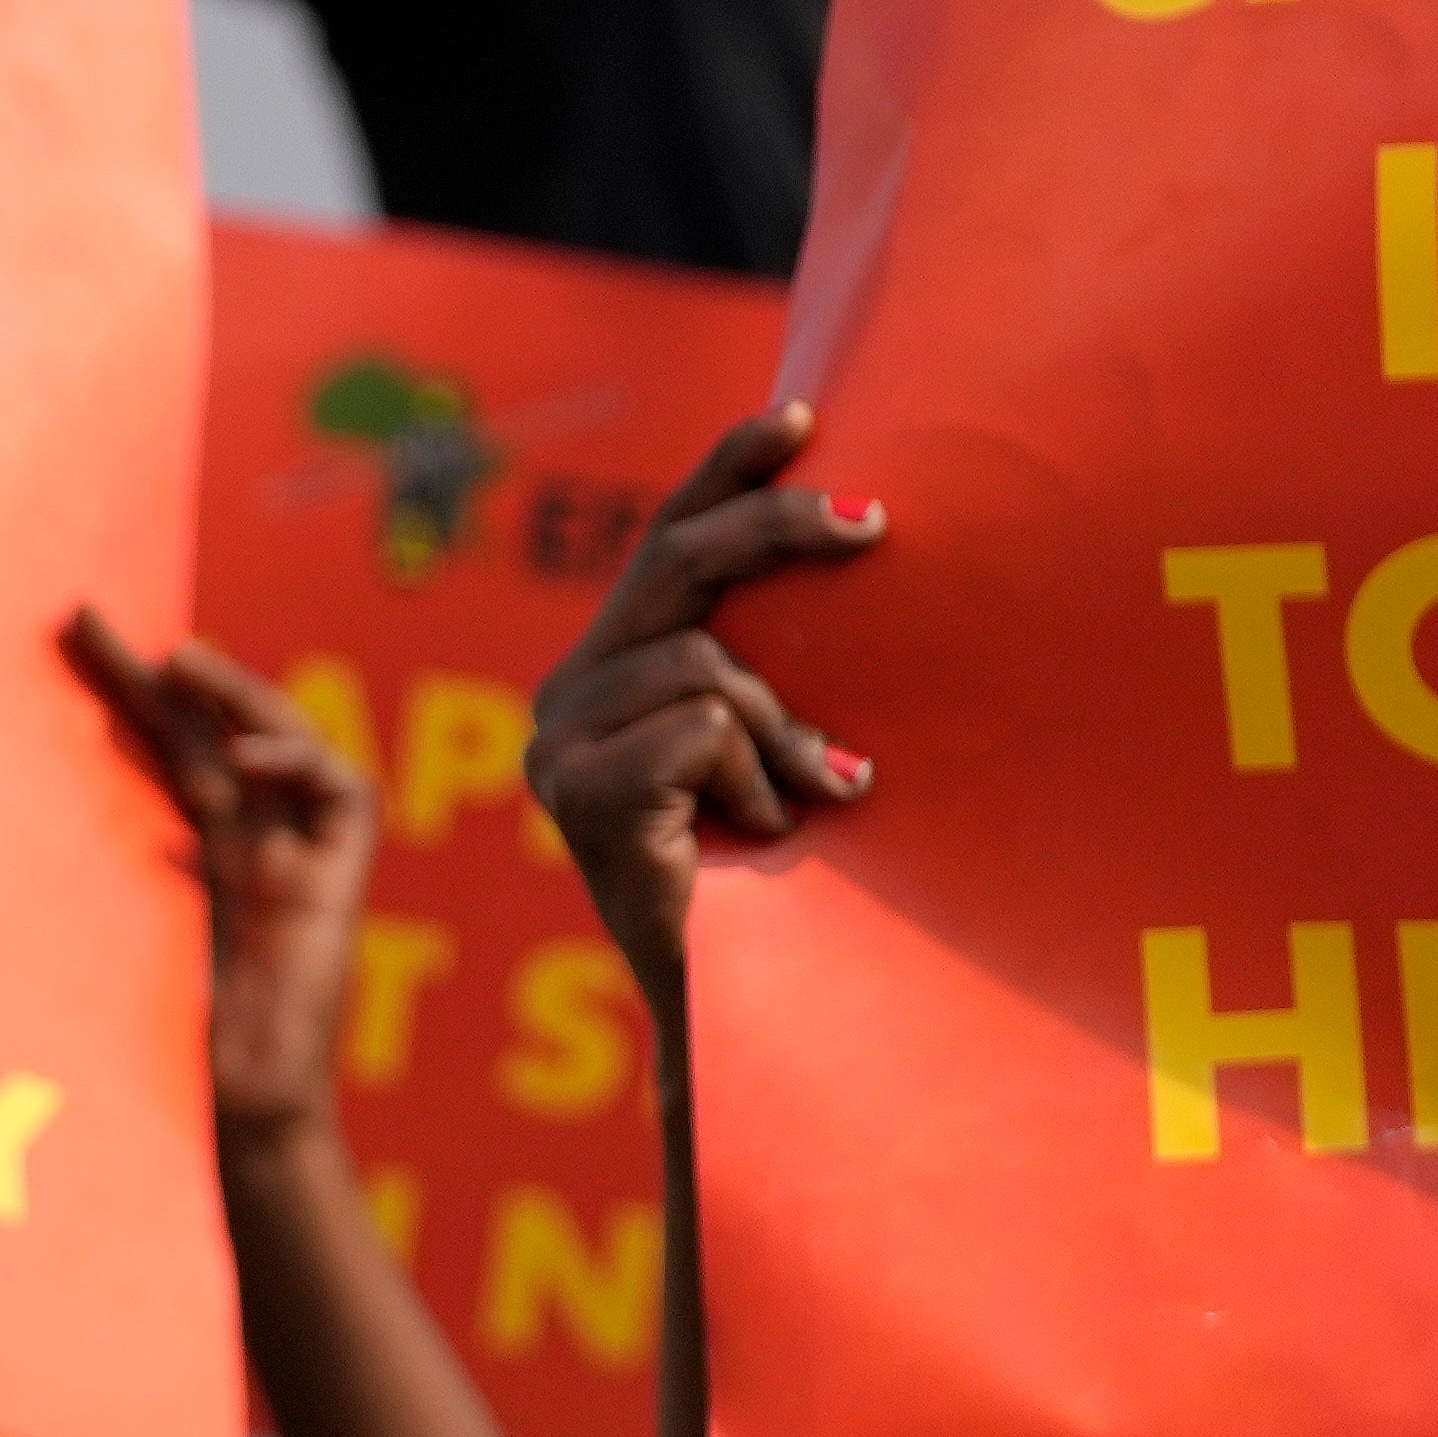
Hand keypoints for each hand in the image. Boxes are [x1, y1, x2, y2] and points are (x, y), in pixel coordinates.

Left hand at [57, 611, 374, 1150]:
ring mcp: (291, 863)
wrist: (227, 1117)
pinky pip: (341, 796)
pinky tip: (248, 756)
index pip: (148, 749)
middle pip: (198, 734)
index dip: (110, 691)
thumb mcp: (81, 938)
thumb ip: (55, 879)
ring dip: (234, 694)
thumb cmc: (142, 1051)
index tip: (54, 636)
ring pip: (277, 745)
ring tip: (181, 661)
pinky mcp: (338, 887)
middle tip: (79, 612)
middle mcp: (239, 848)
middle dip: (146, 671)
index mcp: (181, 856)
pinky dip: (300, 760)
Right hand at [526, 407, 880, 1027]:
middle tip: (876, 525)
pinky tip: (767, 834)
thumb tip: (857, 537)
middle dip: (778, 528)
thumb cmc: (783, 891)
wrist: (748, 1020)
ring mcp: (561, 747)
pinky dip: (760, 779)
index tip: (804, 416)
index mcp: (606, 677)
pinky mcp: (582, 798)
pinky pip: (704, 728)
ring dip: (788, 733)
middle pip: (678, 562)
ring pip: (709, 664)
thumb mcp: (781, 753)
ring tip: (814, 801)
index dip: (728, 470)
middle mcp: (566, 697)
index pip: (665, 539)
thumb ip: (776, 669)